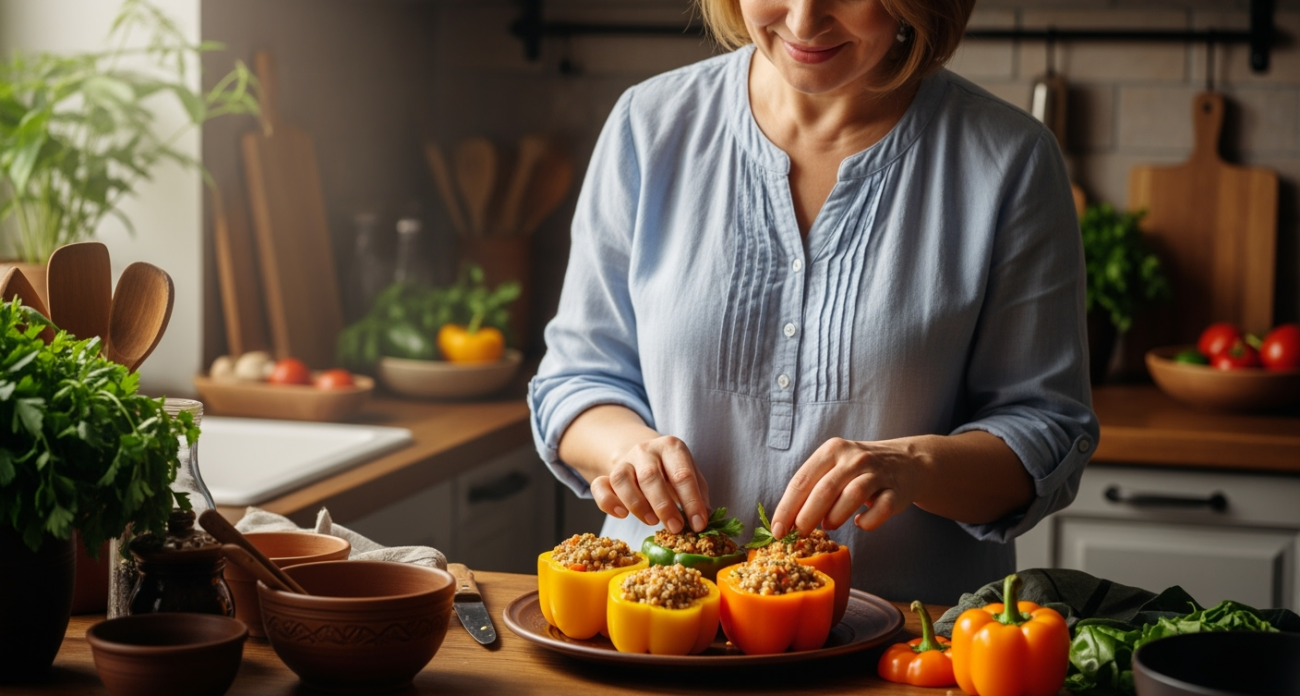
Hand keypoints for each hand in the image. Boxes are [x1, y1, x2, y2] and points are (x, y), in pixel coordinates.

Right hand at [589, 435, 711, 533]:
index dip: (691, 501)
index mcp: (671, 447)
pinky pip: (600, 486)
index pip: (682, 474)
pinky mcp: (607, 474)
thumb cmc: (672, 470)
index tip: (699, 524)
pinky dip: (608, 502)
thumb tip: (705, 521)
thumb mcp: (690, 474)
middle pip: (650, 477)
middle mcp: (645, 450)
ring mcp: (624, 461)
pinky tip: (622, 514)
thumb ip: (698, 494)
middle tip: (675, 528)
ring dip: (637, 504)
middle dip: (664, 506)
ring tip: (652, 522)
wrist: (644, 453)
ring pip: (622, 480)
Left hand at [769, 437, 925, 538]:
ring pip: (852, 495)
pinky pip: (881, 509)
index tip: (778, 529)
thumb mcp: (833, 467)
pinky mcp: (896, 491)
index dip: (787, 507)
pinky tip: (860, 522)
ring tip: (828, 526)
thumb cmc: (858, 470)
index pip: (802, 479)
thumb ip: (812, 488)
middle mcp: (854, 458)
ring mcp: (877, 473)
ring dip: (835, 516)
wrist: (905, 462)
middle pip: (825, 489)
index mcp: (832, 450)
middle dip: (806, 516)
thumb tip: (787, 521)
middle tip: (798, 534)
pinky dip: (868, 521)